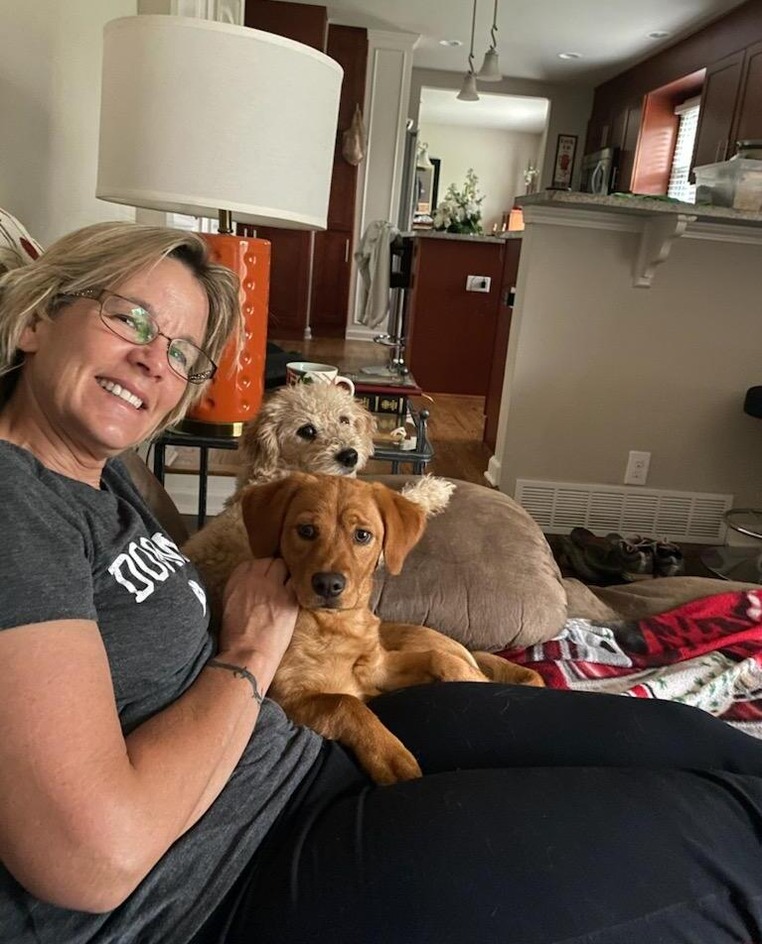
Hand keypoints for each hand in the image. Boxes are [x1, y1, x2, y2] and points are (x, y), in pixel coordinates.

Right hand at [218, 558, 297, 675]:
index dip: (262, 571)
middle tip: (279, 583)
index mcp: (237, 578)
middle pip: (272, 562)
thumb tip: (252, 585)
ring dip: (287, 576)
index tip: (265, 579)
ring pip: (285, 567)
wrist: (247, 654)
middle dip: (276, 571)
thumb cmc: (235, 637)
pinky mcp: (290, 598)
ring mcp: (273, 586)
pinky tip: (297, 595)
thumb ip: (241, 588)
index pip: (254, 562)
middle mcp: (255, 577)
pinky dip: (298, 587)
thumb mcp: (229, 604)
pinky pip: (297, 582)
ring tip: (288, 589)